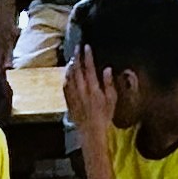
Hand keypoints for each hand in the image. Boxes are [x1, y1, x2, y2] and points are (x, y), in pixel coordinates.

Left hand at [61, 50, 115, 165]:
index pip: (89, 67)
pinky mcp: (69, 101)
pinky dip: (66, 77)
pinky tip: (67, 74)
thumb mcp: (112, 100)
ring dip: (71, 65)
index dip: (87, 56)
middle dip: (77, 56)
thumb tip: (107, 69)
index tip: (87, 47)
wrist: (91, 131)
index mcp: (93, 88)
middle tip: (77, 48)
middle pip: (77, 69)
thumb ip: (109, 83)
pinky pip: (65, 86)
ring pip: (70, 76)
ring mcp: (73, 95)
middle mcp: (81, 89)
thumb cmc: (104, 116)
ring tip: (73, 58)